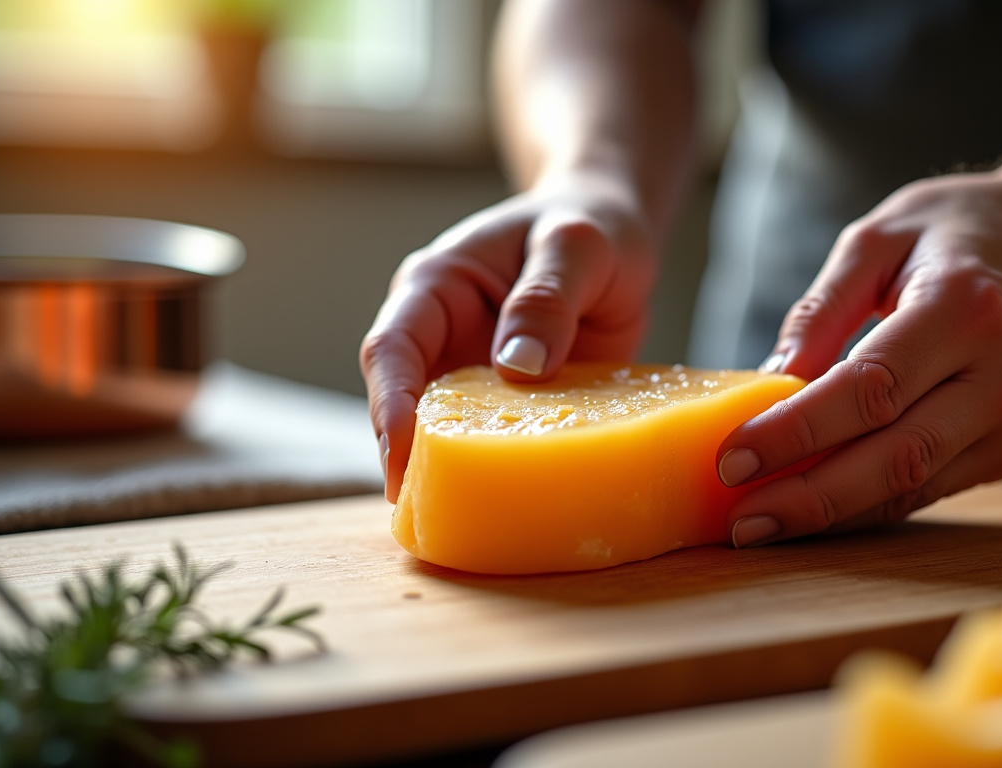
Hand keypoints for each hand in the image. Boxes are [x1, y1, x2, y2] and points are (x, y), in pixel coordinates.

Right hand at [360, 178, 656, 497]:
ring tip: (459, 524)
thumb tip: (517, 366)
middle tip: (426, 511)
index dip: (389, 402)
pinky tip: (508, 509)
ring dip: (447, 474)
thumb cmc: (590, 225)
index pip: (392, 348)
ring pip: (441, 433)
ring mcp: (471, 375)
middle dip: (406, 457)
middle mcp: (440, 336)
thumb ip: (548, 295)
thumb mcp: (579, 246)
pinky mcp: (508, 405)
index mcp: (436, 287)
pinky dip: (496, 474)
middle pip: (401, 404)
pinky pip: (492, 444)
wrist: (612, 233)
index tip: (402, 450)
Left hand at [716, 170, 1001, 546]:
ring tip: (760, 525)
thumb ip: (824, 307)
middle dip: (808, 495)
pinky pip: (928, 488)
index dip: (798, 431)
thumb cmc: (965, 230)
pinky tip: (813, 510)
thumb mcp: (882, 235)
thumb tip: (769, 380)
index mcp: (967, 307)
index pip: (871, 388)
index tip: (733, 455)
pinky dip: (867, 505)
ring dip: (832, 515)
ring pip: (911, 486)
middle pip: (894, 455)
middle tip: (739, 519)